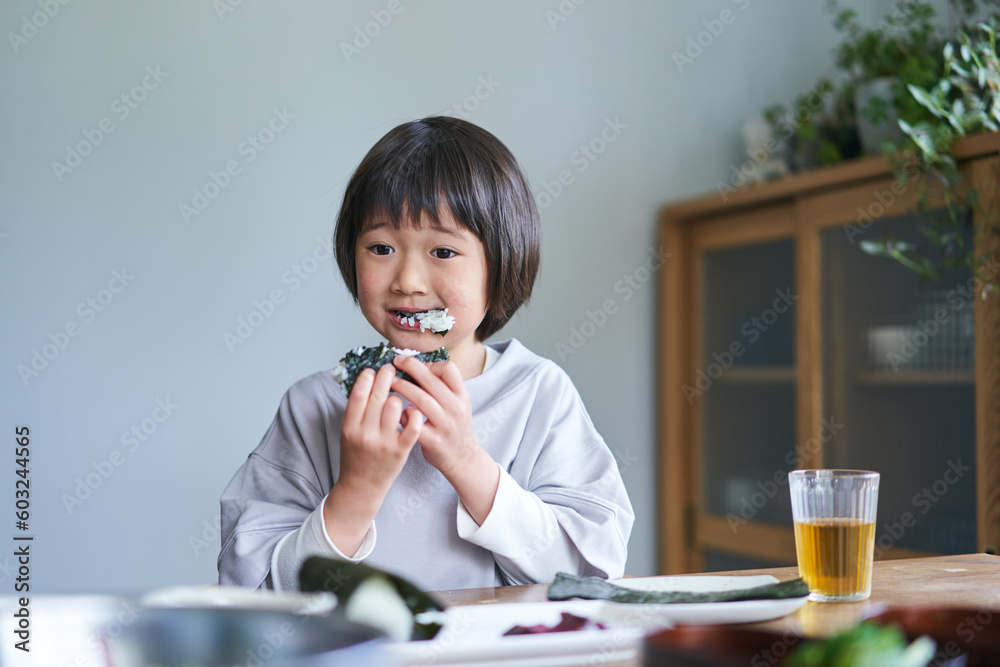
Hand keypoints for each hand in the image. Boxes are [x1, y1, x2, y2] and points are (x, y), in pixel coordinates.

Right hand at [325, 364, 422, 555]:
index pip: (358, 395)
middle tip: (390, 369)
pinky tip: (412, 410)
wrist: (361, 487)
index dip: (367, 378)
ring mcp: (384, 443)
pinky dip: (413, 413)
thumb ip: (355, 411)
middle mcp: (365, 434)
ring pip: (395, 405)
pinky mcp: (400, 451)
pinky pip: (412, 425)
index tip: (373, 370)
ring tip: (399, 395)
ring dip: (399, 396)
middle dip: (386, 377)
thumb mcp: (347, 433)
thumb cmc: (355, 456)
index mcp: (349, 428)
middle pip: (378, 397)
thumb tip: (366, 381)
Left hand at [390, 356, 477, 476]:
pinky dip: (403, 415)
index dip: (430, 363)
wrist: (462, 458)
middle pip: (431, 381)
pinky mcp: (434, 441)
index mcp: (462, 396)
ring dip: (402, 387)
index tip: (415, 363)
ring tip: (389, 383)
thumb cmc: (454, 426)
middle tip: (395, 362)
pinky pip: (413, 423)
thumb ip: (442, 388)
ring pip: (421, 400)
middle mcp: (456, 409)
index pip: (449, 369)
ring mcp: (445, 425)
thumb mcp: (457, 404)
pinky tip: (397, 413)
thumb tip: (416, 366)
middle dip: (411, 368)